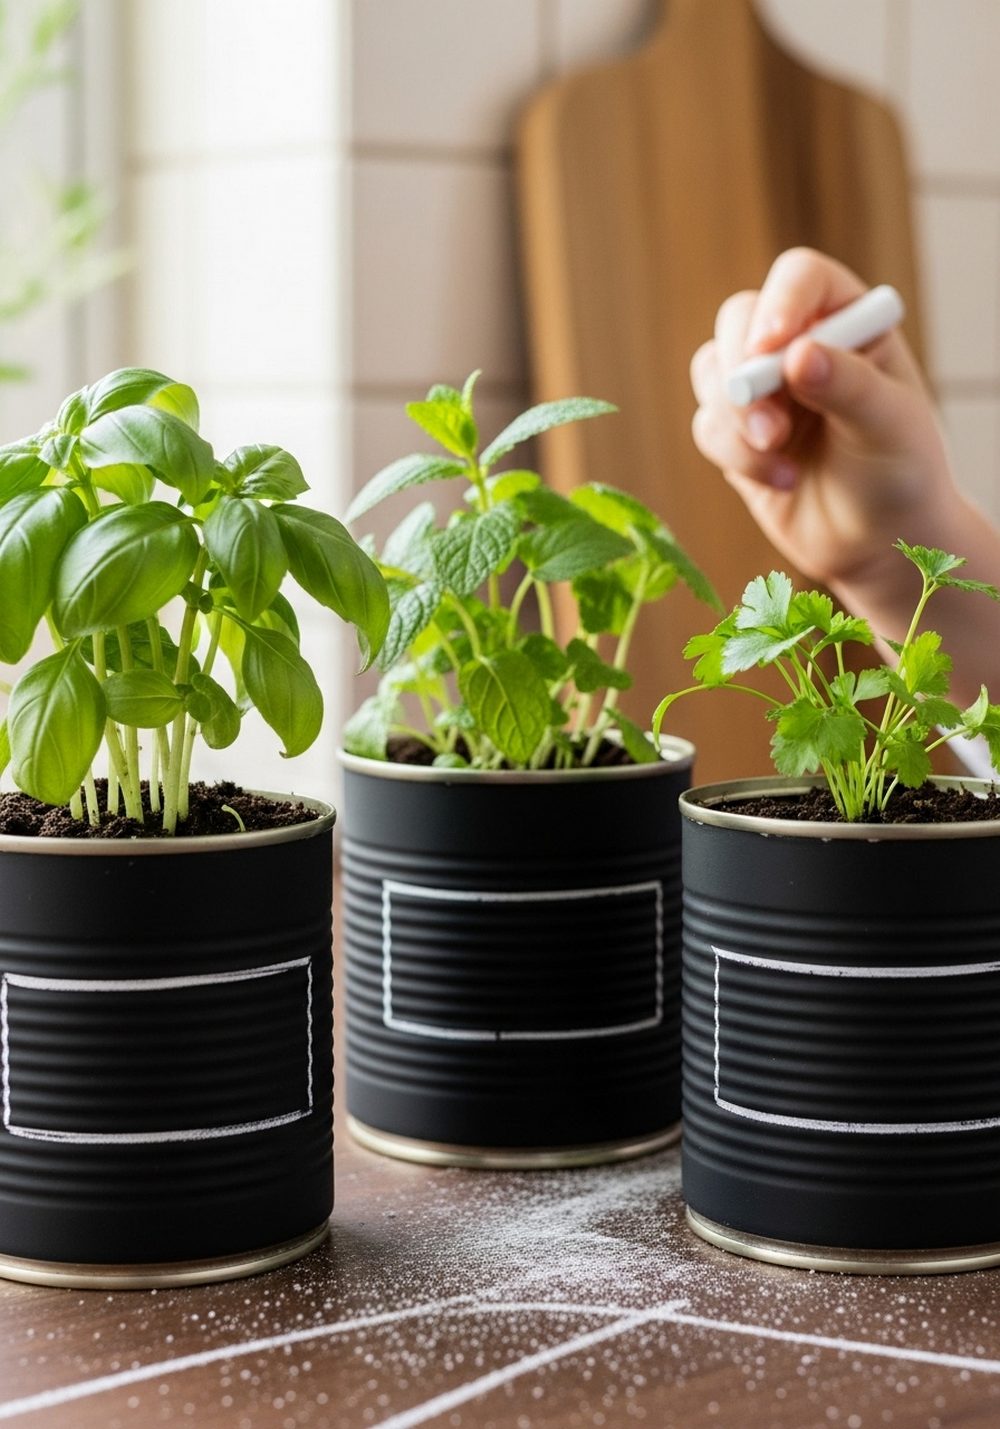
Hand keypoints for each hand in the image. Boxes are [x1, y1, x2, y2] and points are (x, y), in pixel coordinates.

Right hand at [690, 247, 958, 591]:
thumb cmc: (900, 472)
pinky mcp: (735, 433)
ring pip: (712, 372)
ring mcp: (762, 388)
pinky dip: (735, 455)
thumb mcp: (889, 425)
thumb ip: (848, 385)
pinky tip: (782, 480)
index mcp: (847, 320)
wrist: (878, 541)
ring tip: (778, 456)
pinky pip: (707, 425)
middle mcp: (797, 343)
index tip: (772, 348)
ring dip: (735, 418)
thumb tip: (797, 354)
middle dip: (743, 372)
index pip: (801, 278)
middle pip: (738, 319)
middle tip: (767, 424)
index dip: (780, 303)